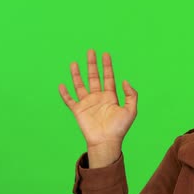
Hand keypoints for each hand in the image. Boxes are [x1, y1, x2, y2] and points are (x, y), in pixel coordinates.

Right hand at [59, 49, 136, 166]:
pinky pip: (69, 100)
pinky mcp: (78, 111)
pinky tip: (62, 84)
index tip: (106, 54)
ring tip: (74, 63)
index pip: (108, 77)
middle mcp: (98, 98)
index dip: (107, 66)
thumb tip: (125, 81)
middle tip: (91, 51)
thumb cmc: (119, 128)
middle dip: (92, 64)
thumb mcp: (131, 110)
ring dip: (77, 74)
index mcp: (110, 97)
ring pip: (80, 85)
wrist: (106, 142)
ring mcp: (87, 104)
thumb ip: (131, 95)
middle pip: (94, 77)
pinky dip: (65, 93)